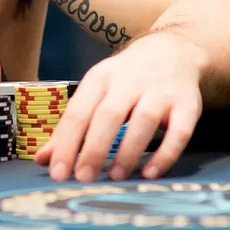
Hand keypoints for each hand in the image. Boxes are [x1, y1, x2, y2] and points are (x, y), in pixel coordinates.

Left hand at [35, 33, 203, 182]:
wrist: (173, 51)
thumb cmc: (125, 79)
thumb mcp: (95, 92)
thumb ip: (71, 127)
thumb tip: (43, 160)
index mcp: (101, 78)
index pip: (79, 111)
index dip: (66, 142)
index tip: (58, 172)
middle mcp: (130, 81)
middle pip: (109, 114)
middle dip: (94, 148)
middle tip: (83, 178)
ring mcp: (160, 91)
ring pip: (143, 120)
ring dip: (128, 151)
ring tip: (115, 176)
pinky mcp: (187, 105)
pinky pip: (179, 131)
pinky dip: (166, 153)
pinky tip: (151, 172)